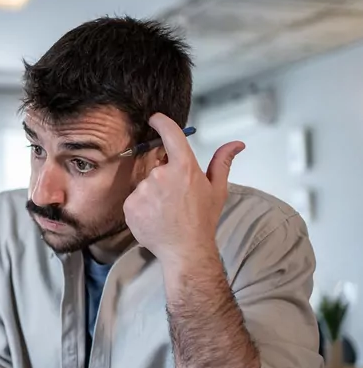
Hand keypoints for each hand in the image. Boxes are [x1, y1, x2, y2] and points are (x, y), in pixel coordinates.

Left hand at [123, 113, 244, 265]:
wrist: (185, 249)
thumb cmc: (202, 220)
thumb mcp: (217, 190)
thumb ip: (223, 162)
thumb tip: (236, 144)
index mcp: (184, 167)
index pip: (170, 134)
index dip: (161, 122)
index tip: (155, 118)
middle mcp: (161, 175)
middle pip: (157, 166)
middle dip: (164, 178)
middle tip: (175, 198)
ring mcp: (143, 190)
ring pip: (145, 184)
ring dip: (152, 193)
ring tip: (165, 211)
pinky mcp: (130, 205)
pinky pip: (134, 199)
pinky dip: (141, 206)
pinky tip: (154, 217)